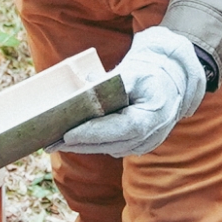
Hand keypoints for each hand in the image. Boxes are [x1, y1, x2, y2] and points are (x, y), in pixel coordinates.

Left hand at [60, 27, 206, 156]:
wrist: (169, 85)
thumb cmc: (149, 75)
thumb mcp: (134, 72)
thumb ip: (113, 81)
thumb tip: (87, 84)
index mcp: (154, 115)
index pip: (122, 128)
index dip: (95, 132)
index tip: (69, 134)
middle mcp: (152, 135)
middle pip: (111, 144)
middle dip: (80, 143)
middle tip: (52, 142)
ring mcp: (146, 144)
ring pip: (109, 148)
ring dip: (83, 146)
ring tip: (55, 143)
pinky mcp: (137, 146)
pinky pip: (112, 147)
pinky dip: (93, 144)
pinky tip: (72, 141)